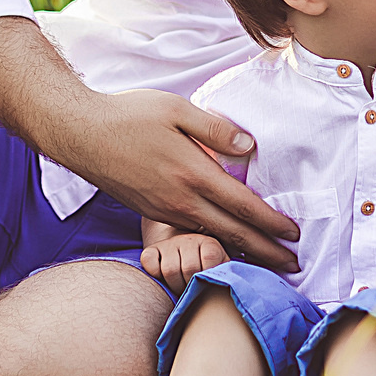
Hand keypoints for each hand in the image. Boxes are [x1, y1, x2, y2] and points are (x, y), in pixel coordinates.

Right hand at [51, 89, 301, 272]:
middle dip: (266, 252)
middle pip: (233, 234)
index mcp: (193, 174)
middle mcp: (180, 201)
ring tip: (265, 260)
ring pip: (211, 238)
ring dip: (242, 252)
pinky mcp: (150, 212)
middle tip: (293, 266)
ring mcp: (163, 211)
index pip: (243, 207)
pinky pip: (190, 234)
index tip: (295, 235)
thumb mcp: (177, 109)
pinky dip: (214, 243)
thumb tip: (249, 147)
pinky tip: (225, 243)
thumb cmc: (128, 116)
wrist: (80, 134)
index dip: (272, 224)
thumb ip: (215, 129)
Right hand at [140, 227, 227, 290]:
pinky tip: (163, 278)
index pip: (210, 260)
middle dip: (190, 286)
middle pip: (189, 268)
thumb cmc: (208, 273)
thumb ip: (229, 273)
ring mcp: (169, 244)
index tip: (207, 284)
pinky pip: (149, 263)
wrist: (187, 259)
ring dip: (174, 285)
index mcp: (209, 243)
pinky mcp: (151, 250)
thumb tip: (233, 282)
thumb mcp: (223, 270)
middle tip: (192, 291)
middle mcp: (189, 239)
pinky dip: (155, 274)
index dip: (207, 277)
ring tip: (180, 288)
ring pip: (169, 270)